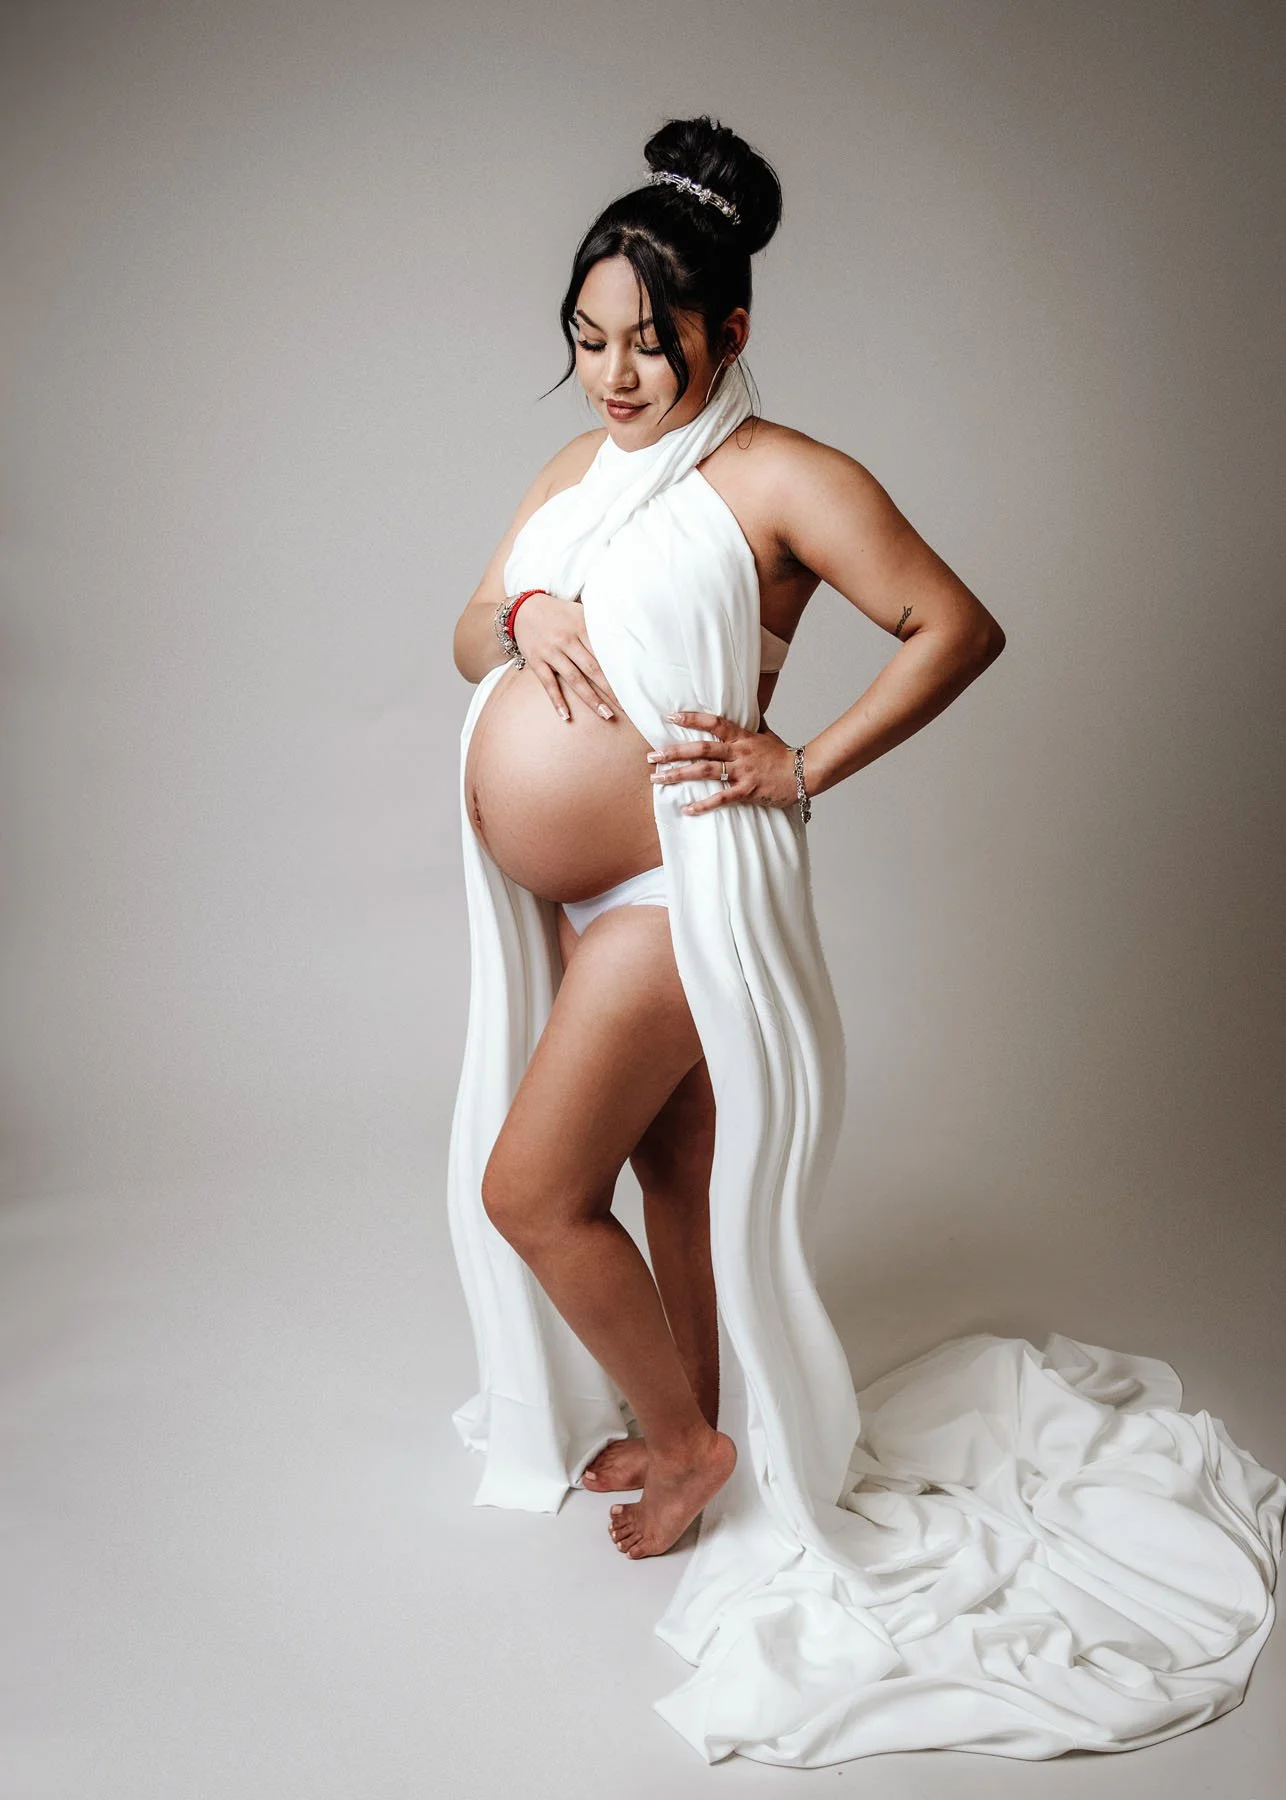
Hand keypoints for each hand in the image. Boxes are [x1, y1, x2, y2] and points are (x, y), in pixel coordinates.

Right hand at [510, 592, 619, 721]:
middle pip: (593, 669)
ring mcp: (551, 652)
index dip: (619, 670)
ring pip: (574, 679)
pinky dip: (557, 700)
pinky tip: (566, 716)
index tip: (632, 685)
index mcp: (581, 627)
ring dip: (591, 699)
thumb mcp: (579, 611)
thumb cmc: (557, 612)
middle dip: (610, 690)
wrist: (522, 609)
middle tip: (626, 707)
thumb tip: (624, 638)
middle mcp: (567, 640)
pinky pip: (548, 684)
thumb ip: (598, 625)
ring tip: (606, 714)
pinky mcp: (536, 661)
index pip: (604, 653)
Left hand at [646, 710, 800, 814]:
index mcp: (742, 737)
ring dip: (679, 775)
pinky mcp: (747, 791)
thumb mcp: (767, 735)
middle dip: (674, 752)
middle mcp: (739, 752)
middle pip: (701, 749)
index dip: (691, 719)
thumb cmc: (784, 755)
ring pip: (706, 772)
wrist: (804, 773)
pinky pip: (722, 798)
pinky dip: (703, 804)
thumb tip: (748, 712)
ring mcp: (743, 772)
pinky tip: (686, 809)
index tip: (670, 717)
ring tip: (658, 779)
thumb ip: (752, 726)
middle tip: (652, 756)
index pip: (713, 723)